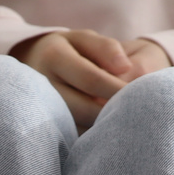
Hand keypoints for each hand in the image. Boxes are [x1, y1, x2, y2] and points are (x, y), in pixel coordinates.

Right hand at [10, 30, 168, 129]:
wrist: (32, 63)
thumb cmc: (70, 50)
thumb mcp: (85, 38)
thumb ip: (106, 48)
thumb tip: (126, 67)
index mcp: (54, 56)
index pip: (91, 78)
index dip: (116, 89)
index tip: (140, 96)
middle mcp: (42, 83)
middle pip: (83, 108)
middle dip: (111, 113)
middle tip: (135, 117)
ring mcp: (39, 107)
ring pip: (76, 126)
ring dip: (101, 128)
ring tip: (124, 126)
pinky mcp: (42, 124)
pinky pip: (69, 135)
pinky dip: (89, 136)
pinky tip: (105, 133)